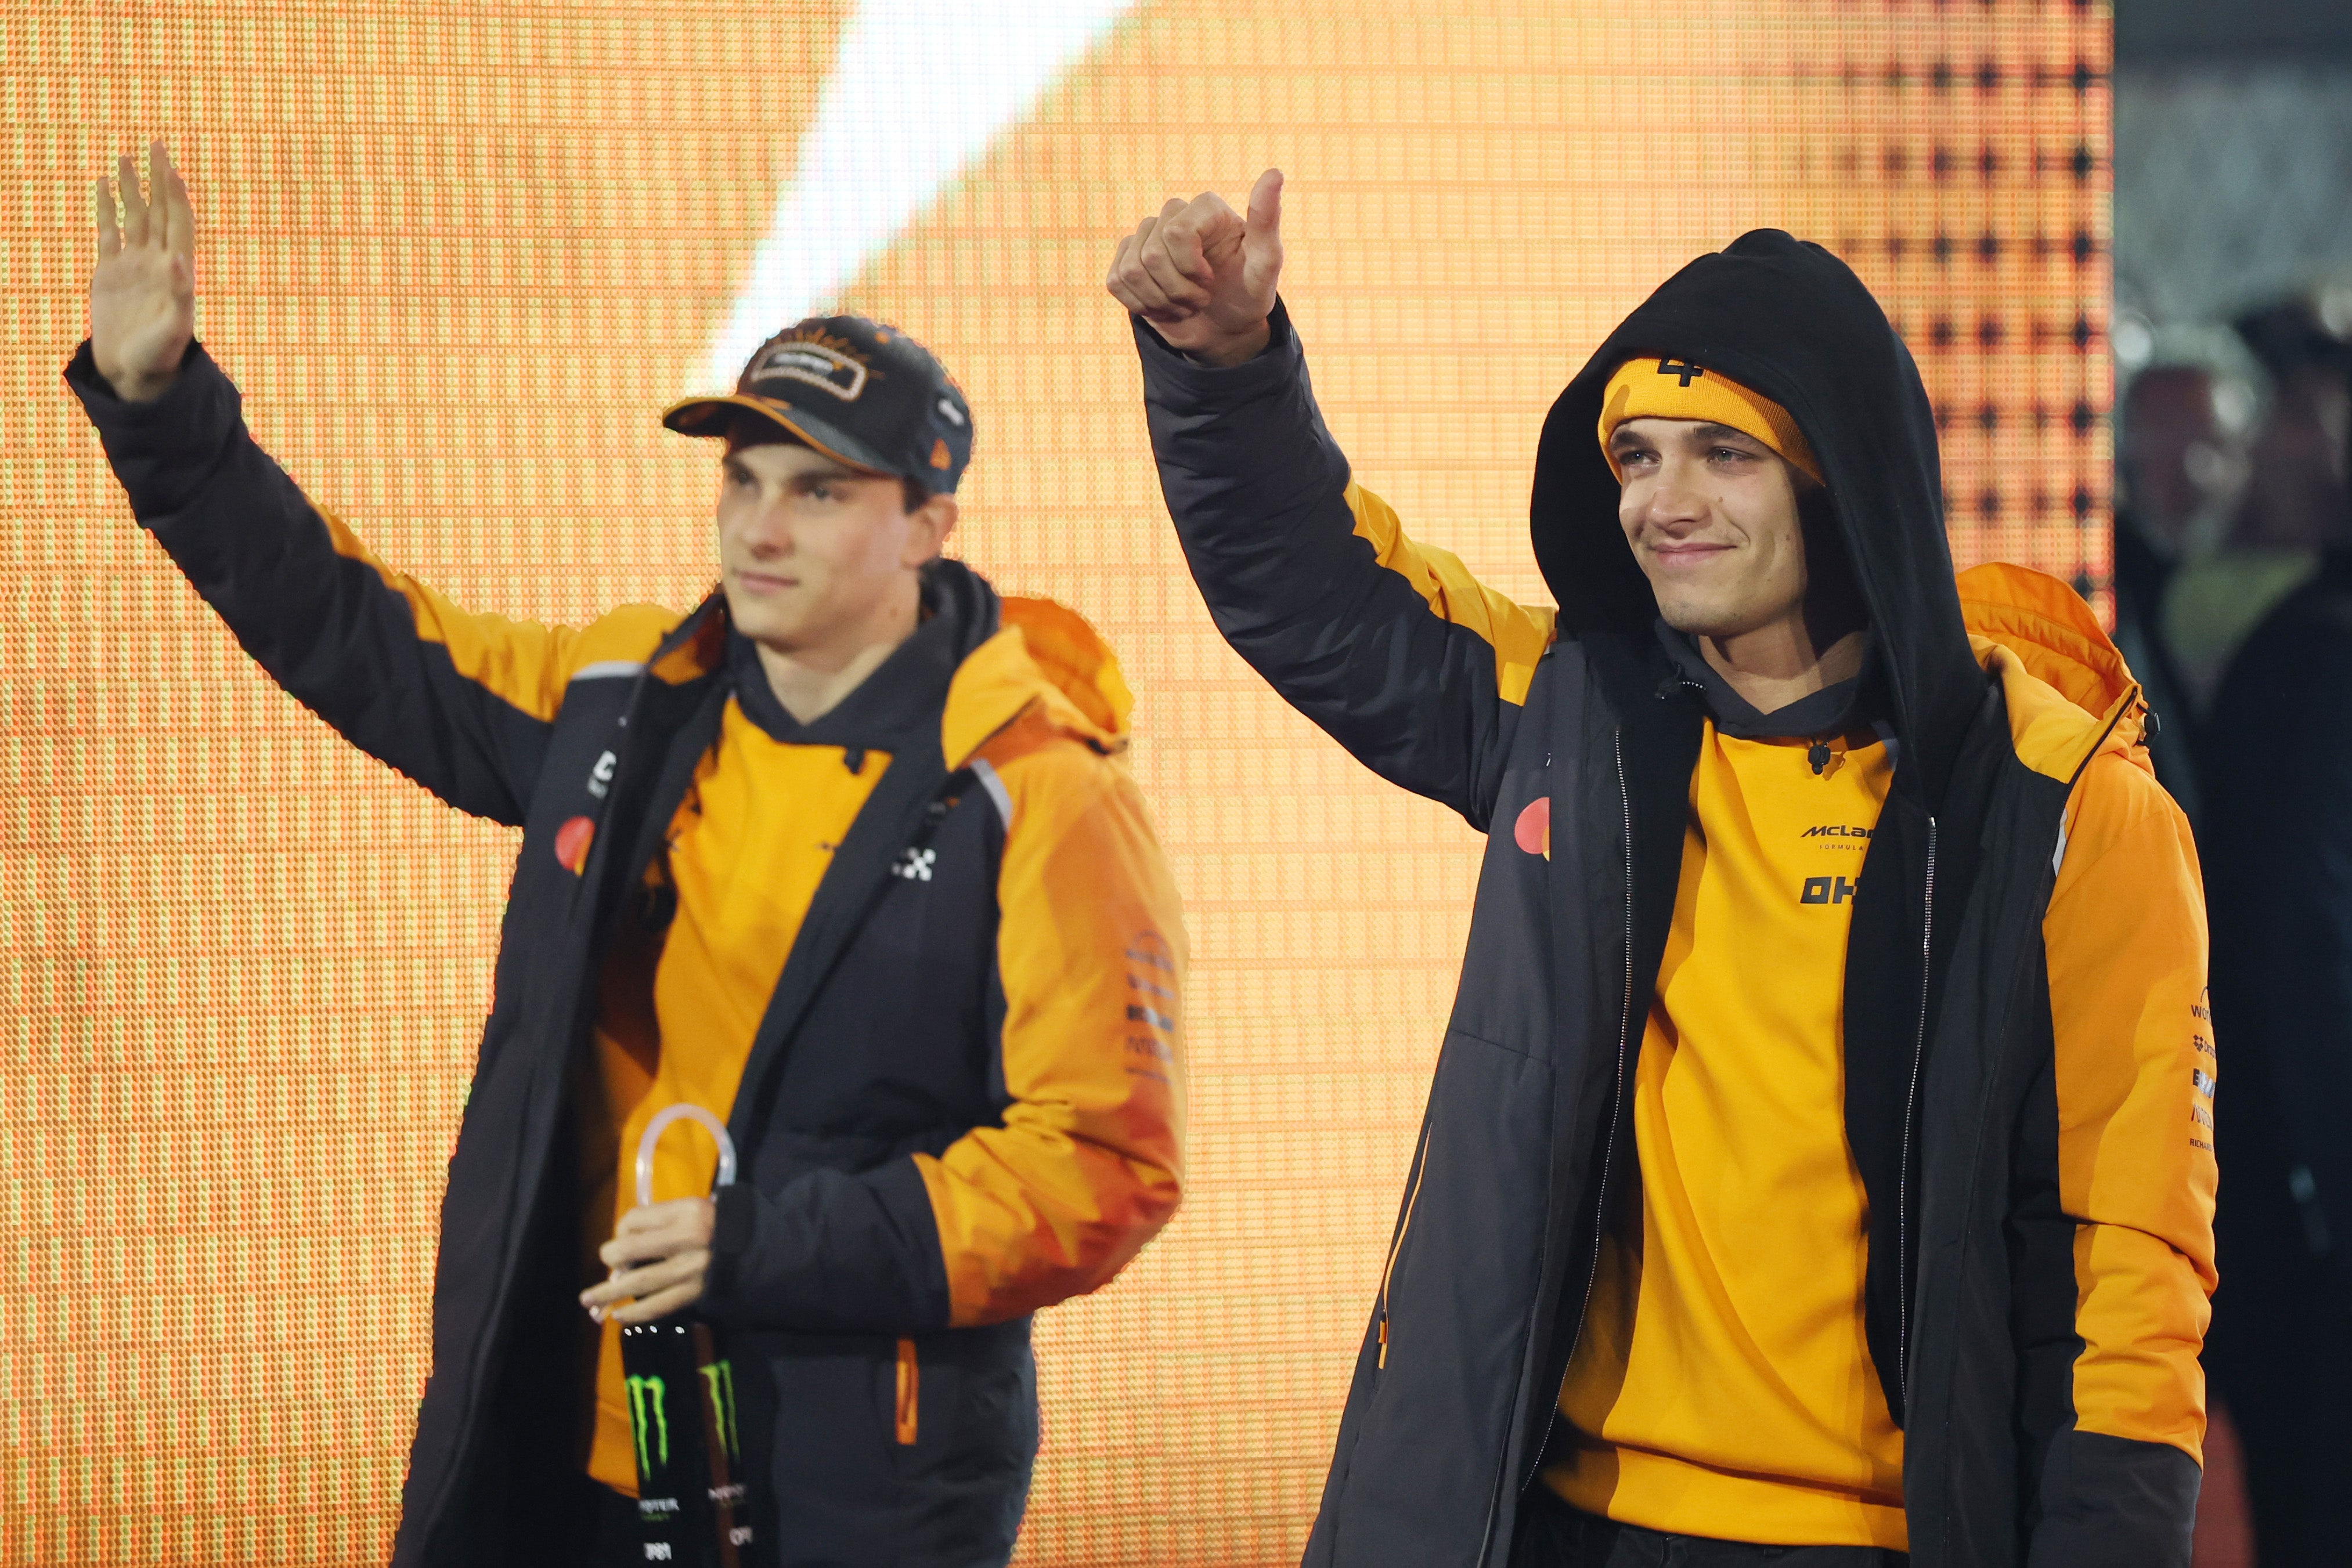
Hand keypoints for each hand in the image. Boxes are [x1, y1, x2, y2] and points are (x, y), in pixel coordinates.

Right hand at [91, 140, 196, 402]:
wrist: (134, 373)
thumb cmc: (161, 355)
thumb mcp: (175, 326)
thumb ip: (179, 294)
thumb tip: (178, 259)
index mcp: (177, 270)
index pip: (178, 221)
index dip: (175, 193)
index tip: (169, 164)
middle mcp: (156, 261)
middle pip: (158, 210)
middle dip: (157, 178)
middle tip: (155, 144)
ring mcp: (133, 265)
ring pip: (133, 216)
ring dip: (132, 188)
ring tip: (126, 157)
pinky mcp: (109, 274)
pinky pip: (108, 233)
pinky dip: (107, 209)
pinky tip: (104, 186)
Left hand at [580, 1197, 716, 1325]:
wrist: (757, 1249)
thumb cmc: (717, 1225)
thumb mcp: (691, 1209)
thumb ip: (659, 1223)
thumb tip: (621, 1252)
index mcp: (687, 1211)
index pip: (635, 1219)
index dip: (621, 1229)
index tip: (624, 1236)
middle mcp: (689, 1238)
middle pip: (630, 1249)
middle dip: (611, 1258)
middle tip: (607, 1264)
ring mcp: (692, 1268)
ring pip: (640, 1282)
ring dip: (609, 1293)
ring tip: (588, 1300)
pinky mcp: (696, 1292)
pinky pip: (659, 1306)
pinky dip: (636, 1313)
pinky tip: (620, 1317)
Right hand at [1105, 168, 1283, 366]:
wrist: (1226, 327)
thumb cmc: (1249, 293)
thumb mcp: (1266, 263)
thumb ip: (1267, 219)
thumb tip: (1275, 172)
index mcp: (1206, 207)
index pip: (1177, 232)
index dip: (1191, 268)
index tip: (1212, 281)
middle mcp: (1173, 214)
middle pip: (1153, 254)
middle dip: (1178, 290)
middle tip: (1200, 300)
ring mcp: (1146, 236)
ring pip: (1131, 270)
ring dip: (1160, 300)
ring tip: (1183, 304)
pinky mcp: (1126, 259)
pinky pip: (1116, 281)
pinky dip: (1141, 304)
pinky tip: (1163, 306)